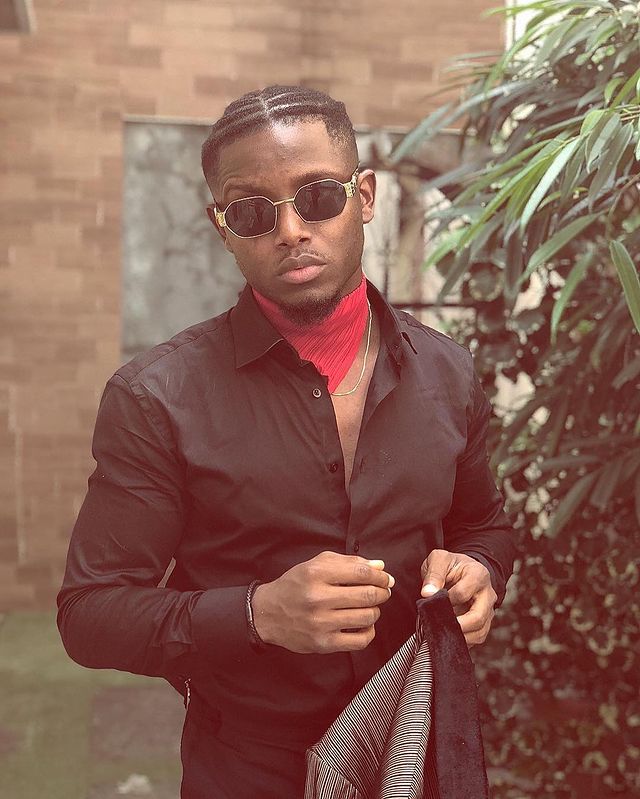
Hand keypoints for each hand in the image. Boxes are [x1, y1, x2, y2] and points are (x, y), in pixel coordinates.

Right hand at [251, 551, 393, 653]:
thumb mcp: (316, 565)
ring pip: (367, 617)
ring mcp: (320, 623)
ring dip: (375, 610)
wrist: (268, 613)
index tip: (385, 578)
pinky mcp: (323, 644)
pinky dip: (369, 631)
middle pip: (367, 595)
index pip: (362, 573)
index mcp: (316, 573)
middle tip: (383, 591)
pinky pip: (360, 641)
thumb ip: (349, 562)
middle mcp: (318, 598)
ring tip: (369, 606)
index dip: (380, 575)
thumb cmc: (296, 585)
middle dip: (382, 592)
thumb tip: (380, 567)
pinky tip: (363, 624)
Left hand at [420, 549, 496, 646]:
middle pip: (478, 617)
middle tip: (437, 627)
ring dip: (460, 637)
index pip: (462, 593)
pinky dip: (462, 641)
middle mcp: (488, 594)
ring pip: (480, 632)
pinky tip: (448, 637)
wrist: (462, 571)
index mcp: (478, 575)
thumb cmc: (450, 565)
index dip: (445, 600)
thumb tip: (427, 593)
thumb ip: (434, 574)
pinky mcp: (484, 622)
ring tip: (441, 633)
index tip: (431, 601)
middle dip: (456, 626)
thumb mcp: (439, 560)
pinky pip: (477, 638)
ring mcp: (488, 610)